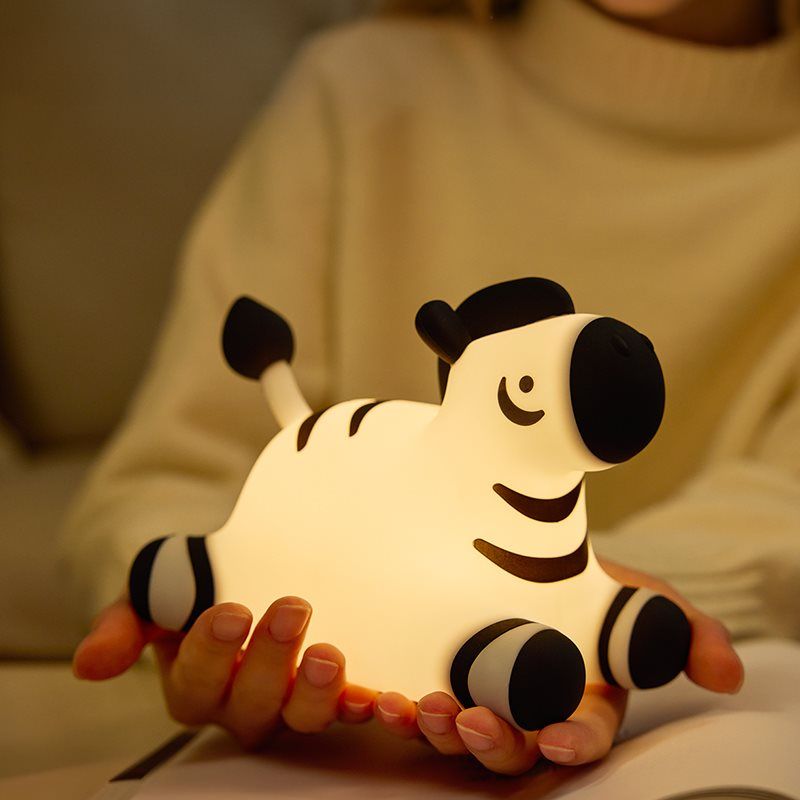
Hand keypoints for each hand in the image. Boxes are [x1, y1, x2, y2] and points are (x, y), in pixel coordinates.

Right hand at [73, 596, 377, 748]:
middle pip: (250, 702)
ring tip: (328, 654)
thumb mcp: (153, 592)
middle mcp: (239, 702)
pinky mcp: (328, 694)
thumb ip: (124, 623)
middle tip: (289, 610)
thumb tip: (90, 664)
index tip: (230, 612)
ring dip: (316, 692)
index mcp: (195, 681)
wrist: (239, 571)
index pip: (195, 681)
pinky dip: (359, 703)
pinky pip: (344, 709)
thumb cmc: (193, 585)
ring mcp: (287, 702)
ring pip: (298, 716)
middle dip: (270, 661)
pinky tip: (373, 694)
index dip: (210, 652)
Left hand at [371, 559, 744, 775]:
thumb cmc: (582, 583)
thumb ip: (679, 629)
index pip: (582, 733)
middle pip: (512, 745)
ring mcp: (474, 696)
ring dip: (438, 730)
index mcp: (576, 698)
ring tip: (418, 708)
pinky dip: (394, 711)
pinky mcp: (431, 679)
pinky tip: (379, 699)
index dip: (575, 741)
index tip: (561, 740)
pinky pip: (410, 707)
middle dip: (494, 741)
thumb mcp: (634, 597)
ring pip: (457, 734)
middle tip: (470, 717)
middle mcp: (524, 708)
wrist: (513, 545)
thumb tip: (726, 674)